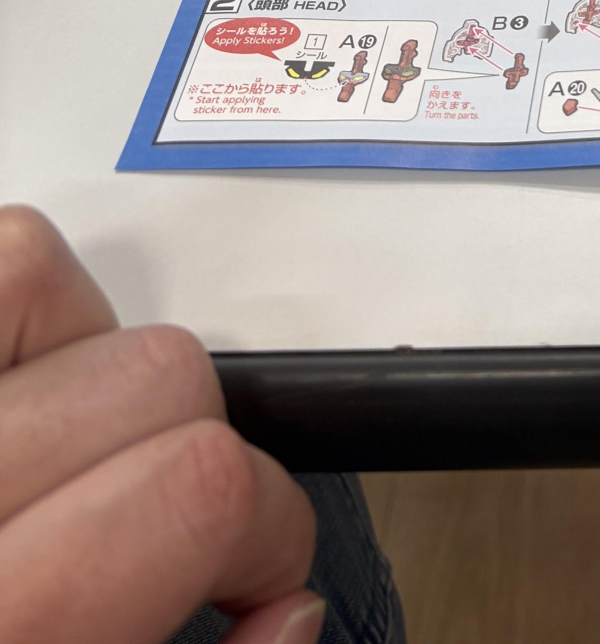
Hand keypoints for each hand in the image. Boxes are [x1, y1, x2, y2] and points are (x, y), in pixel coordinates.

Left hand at [0, 207, 321, 643]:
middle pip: (154, 373)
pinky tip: (23, 390)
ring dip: (88, 352)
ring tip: (72, 449)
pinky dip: (21, 304)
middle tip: (166, 529)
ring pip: (38, 272)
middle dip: (193, 447)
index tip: (259, 564)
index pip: (197, 484)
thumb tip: (290, 607)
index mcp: (7, 620)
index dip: (268, 524)